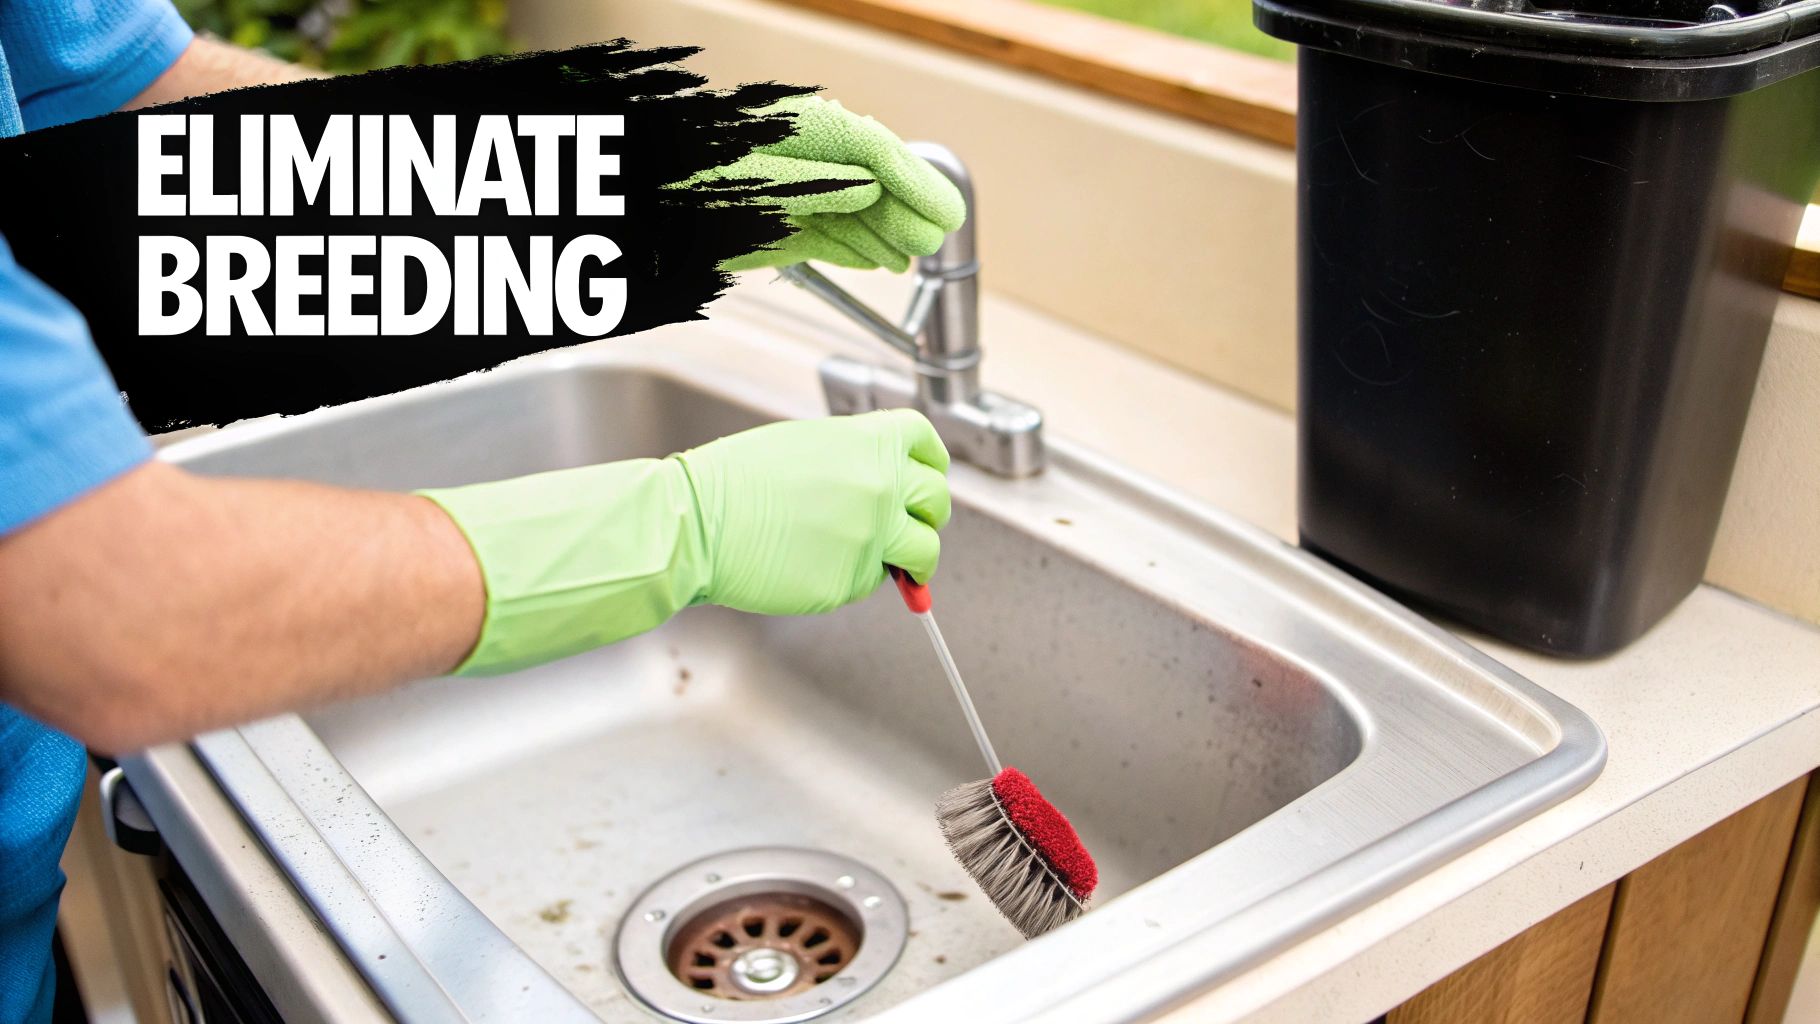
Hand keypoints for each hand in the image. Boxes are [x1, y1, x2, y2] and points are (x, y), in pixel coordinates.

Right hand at [677, 408, 951, 613]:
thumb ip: (855, 461)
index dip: (931, 464)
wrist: (699, 523)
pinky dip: (857, 578)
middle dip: (928, 516)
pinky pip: (871, 581)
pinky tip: (821, 565)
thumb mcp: (806, 445)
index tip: (929, 476)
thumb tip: (883, 485)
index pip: (927, 445)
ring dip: (914, 560)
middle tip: (912, 527)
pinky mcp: (852, 580)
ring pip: (923, 552)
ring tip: (897, 566)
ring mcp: (872, 536)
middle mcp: (882, 486)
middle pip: (936, 501)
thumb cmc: (734, 482)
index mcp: (870, 443)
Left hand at [700, 95, 967, 272]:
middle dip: (904, 212)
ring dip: (882, 234)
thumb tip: (866, 189)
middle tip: (936, 240)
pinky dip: (850, 250)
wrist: (639, 211)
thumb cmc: (684, 190)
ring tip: (912, 256)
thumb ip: (814, 188)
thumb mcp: (754, 189)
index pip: (873, 153)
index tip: (948, 213)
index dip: (916, 183)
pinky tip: (874, 261)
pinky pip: (820, 236)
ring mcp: (783, 194)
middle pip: (866, 182)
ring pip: (847, 212)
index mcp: (795, 135)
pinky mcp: (767, 226)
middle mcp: (795, 161)